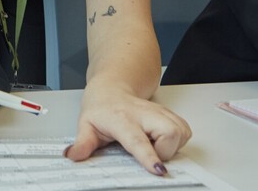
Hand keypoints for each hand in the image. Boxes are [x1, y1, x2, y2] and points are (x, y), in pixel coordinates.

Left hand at [65, 81, 190, 175]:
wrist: (111, 87)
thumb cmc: (101, 106)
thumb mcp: (86, 125)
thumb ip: (82, 143)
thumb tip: (73, 156)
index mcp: (122, 119)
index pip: (138, 139)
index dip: (149, 155)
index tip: (158, 169)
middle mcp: (144, 114)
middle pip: (170, 132)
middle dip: (167, 151)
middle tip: (152, 155)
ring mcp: (158, 112)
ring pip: (181, 130)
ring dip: (173, 145)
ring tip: (155, 146)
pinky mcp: (169, 113)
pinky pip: (185, 129)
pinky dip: (178, 139)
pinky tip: (162, 140)